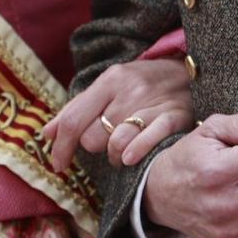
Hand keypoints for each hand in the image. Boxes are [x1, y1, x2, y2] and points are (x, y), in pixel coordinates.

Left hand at [44, 56, 194, 171]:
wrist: (190, 73)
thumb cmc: (142, 84)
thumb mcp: (109, 86)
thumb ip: (77, 108)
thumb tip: (47, 133)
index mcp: (110, 80)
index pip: (74, 119)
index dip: (61, 147)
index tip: (57, 164)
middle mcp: (129, 91)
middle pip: (93, 138)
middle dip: (95, 146)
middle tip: (106, 142)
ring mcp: (153, 104)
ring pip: (116, 145)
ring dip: (115, 155)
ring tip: (122, 150)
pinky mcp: (175, 117)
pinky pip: (147, 141)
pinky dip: (134, 153)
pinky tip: (130, 158)